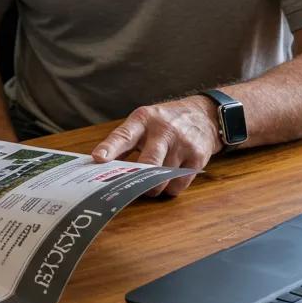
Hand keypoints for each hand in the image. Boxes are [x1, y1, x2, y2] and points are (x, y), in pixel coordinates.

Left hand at [90, 96, 220, 196]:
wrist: (203, 114)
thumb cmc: (164, 121)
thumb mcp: (143, 121)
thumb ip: (124, 140)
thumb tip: (99, 163)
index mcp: (143, 119)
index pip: (124, 135)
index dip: (110, 148)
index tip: (98, 159)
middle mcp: (163, 130)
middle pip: (148, 162)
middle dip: (137, 180)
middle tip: (130, 187)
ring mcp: (182, 144)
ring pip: (162, 178)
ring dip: (153, 187)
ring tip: (151, 182)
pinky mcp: (197, 157)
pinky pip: (178, 184)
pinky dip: (170, 188)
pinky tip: (168, 180)